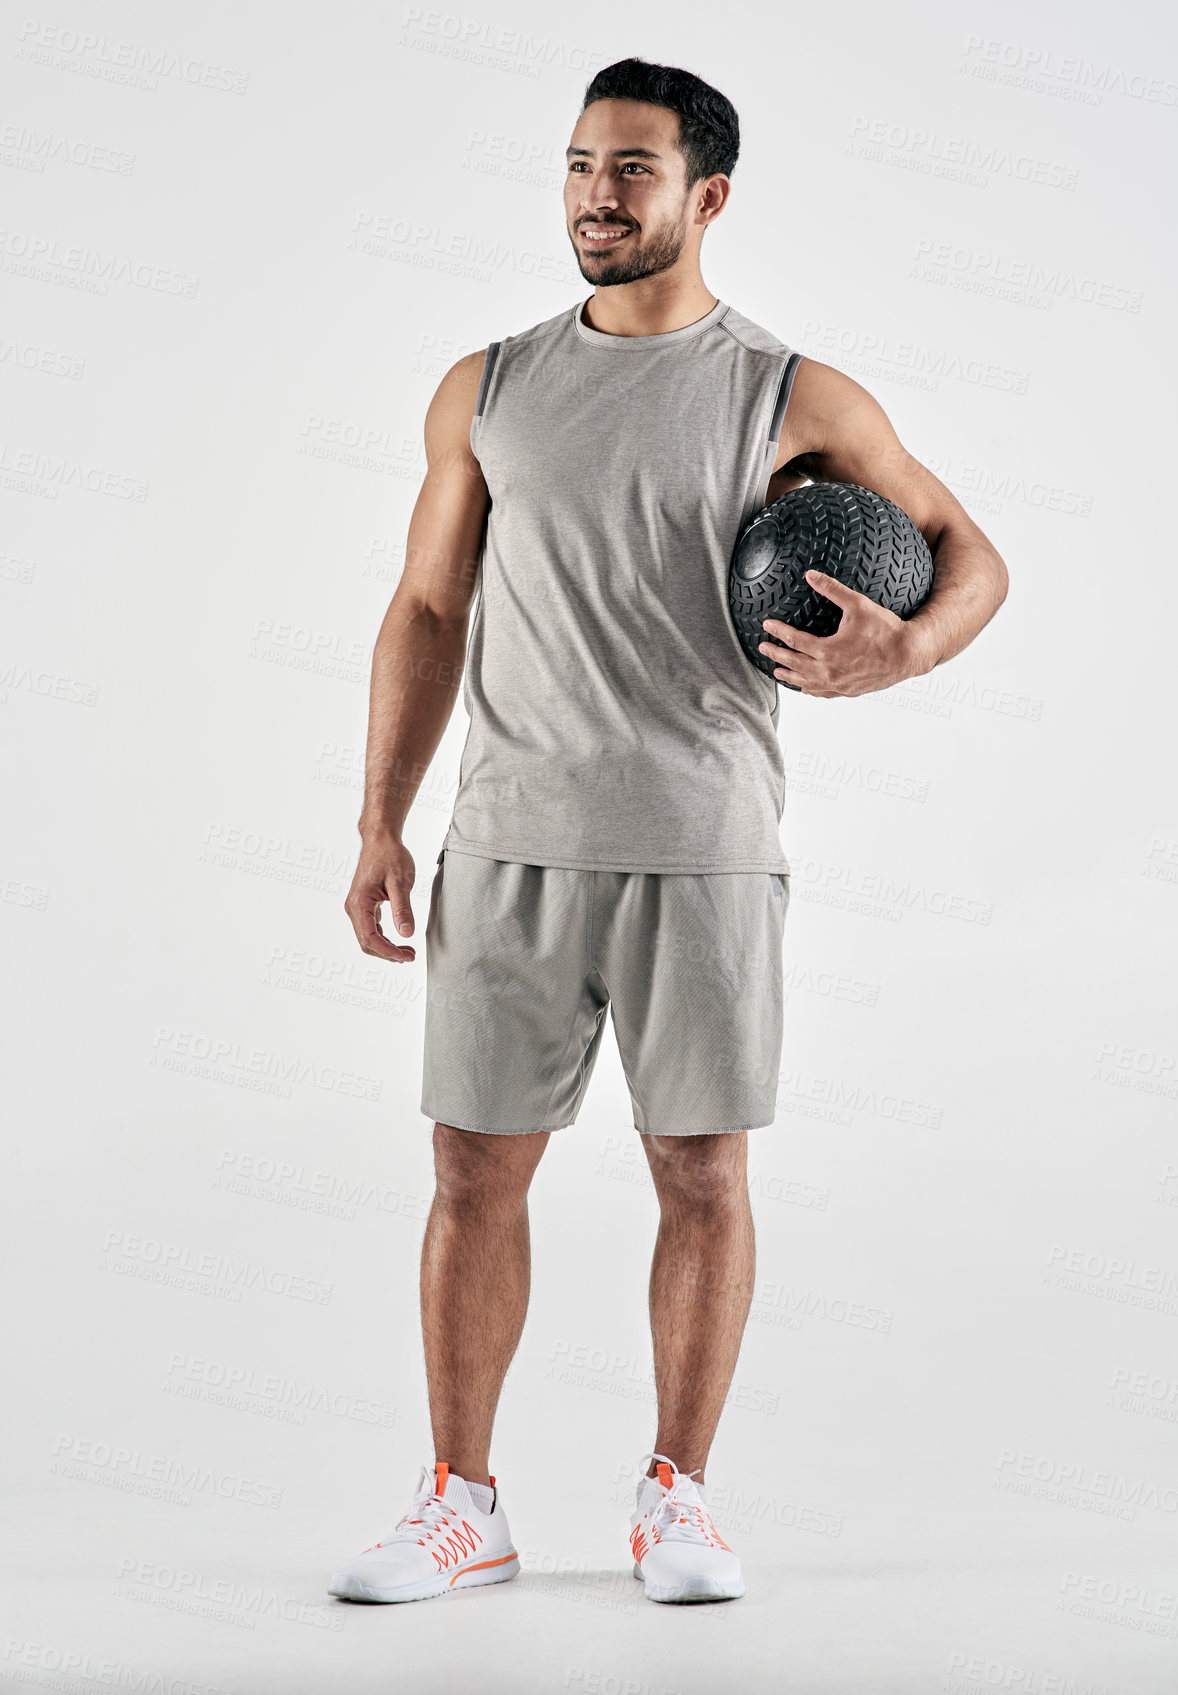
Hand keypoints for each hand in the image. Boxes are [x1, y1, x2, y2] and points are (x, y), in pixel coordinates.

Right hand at [344, 833, 417, 962]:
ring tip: (407, 951)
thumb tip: (407, 933)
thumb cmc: (389, 855)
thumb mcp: (400, 882)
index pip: (369, 938)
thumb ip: (402, 909)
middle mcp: (353, 907)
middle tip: (410, 956)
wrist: (381, 839)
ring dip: (386, 948)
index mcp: (359, 903)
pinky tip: (398, 940)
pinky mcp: (364, 905)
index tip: (405, 956)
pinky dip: (384, 938)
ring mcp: (357, 907)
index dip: (388, 951)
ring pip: (368, 937)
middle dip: (387, 953)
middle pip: (366, 942)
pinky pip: (371, 928)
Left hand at [758, 569, 929, 697]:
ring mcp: (838, 684)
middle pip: (794, 664)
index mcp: (829, 651)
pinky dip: (810, 690)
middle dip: (776, 655)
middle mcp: (830, 671)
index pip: (794, 641)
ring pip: (806, 683)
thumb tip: (811, 574)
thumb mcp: (858, 604)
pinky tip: (804, 688)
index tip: (766, 626)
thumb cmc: (886, 629)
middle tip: (762, 648)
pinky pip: (823, 694)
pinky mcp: (848, 691)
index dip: (778, 632)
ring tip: (777, 671)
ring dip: (790, 676)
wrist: (908, 654)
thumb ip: (832, 589)